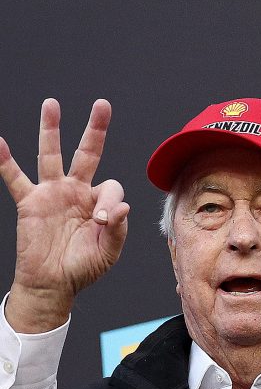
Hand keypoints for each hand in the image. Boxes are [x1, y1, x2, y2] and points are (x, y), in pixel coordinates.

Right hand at [1, 99, 129, 332]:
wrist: (53, 283)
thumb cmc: (83, 267)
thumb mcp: (108, 250)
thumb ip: (118, 229)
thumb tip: (121, 208)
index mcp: (99, 201)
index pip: (110, 186)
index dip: (109, 201)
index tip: (101, 221)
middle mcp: (76, 191)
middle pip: (87, 152)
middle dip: (94, 128)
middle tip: (102, 104)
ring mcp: (52, 193)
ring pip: (51, 155)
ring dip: (50, 129)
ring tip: (52, 104)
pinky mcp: (30, 202)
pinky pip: (15, 178)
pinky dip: (5, 161)